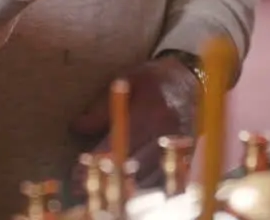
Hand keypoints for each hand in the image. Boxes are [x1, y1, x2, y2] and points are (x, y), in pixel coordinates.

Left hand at [69, 57, 200, 188]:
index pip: (120, 142)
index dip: (96, 160)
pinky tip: (125, 188)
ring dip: (122, 186)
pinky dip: (142, 186)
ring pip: (148, 177)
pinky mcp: (187, 157)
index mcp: (152, 110)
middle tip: (80, 186)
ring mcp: (180, 146)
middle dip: (105, 178)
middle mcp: (168, 131)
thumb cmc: (154, 79)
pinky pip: (162, 178)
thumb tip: (78, 126)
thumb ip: (102, 106)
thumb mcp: (126, 82)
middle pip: (133, 165)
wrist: (192, 80)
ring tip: (98, 189)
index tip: (77, 171)